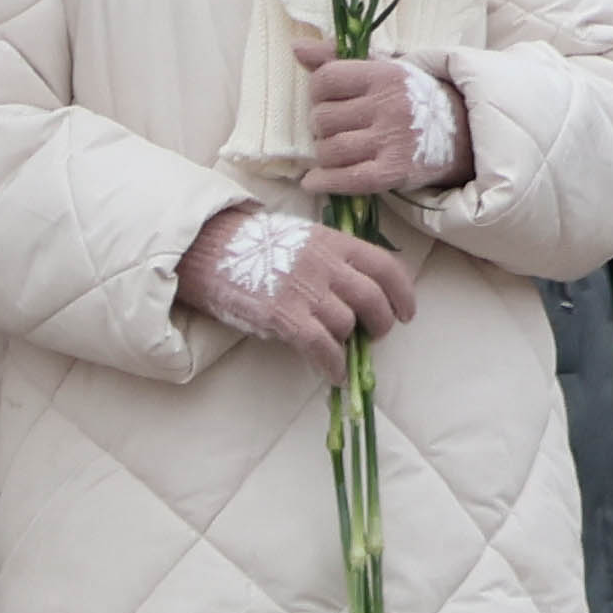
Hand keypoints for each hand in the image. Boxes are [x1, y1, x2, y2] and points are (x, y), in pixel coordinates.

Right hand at [180, 201, 421, 353]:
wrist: (206, 247)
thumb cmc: (252, 244)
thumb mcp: (302, 238)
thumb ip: (333, 259)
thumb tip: (358, 292)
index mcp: (333, 241)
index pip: (386, 266)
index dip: (403, 293)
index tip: (406, 312)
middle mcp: (326, 263)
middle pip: (374, 299)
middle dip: (382, 323)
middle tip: (375, 334)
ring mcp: (305, 289)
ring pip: (348, 325)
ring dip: (350, 344)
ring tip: (340, 350)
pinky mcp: (284, 315)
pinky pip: (323, 347)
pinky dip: (333, 365)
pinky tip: (334, 373)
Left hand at [296, 51, 469, 198]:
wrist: (462, 132)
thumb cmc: (414, 97)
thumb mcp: (383, 68)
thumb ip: (337, 58)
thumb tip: (296, 47)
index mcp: (384, 74)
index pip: (325, 79)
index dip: (316, 92)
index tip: (326, 100)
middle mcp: (389, 105)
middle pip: (323, 118)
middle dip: (320, 126)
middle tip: (334, 128)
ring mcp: (392, 140)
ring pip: (329, 150)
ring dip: (324, 153)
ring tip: (335, 149)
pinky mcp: (395, 171)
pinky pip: (347, 179)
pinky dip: (324, 181)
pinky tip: (313, 181)